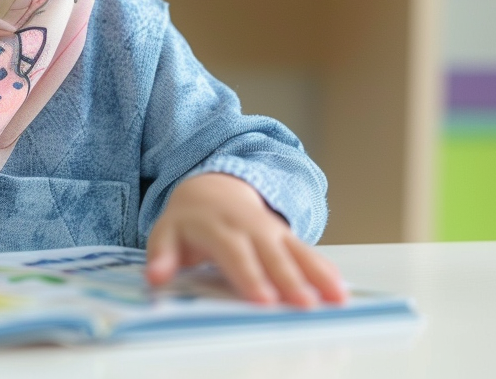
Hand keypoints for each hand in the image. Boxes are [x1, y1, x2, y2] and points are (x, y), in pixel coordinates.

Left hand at [145, 173, 346, 306]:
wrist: (210, 189)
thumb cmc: (187, 221)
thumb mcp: (165, 233)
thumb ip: (162, 256)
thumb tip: (155, 277)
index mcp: (217, 227)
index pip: (235, 253)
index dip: (250, 276)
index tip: (264, 300)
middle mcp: (249, 227)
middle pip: (271, 255)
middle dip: (289, 281)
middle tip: (305, 306)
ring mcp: (271, 229)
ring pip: (296, 252)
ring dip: (316, 275)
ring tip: (336, 299)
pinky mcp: (286, 235)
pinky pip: (308, 251)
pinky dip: (325, 269)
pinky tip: (340, 290)